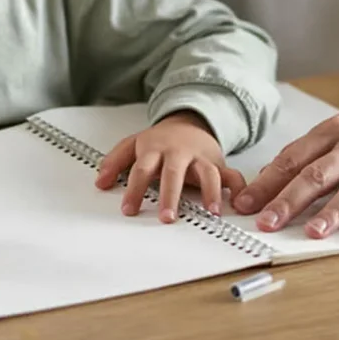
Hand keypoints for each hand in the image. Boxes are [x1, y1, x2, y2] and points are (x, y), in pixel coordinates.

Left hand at [95, 111, 245, 223]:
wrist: (190, 121)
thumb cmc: (160, 140)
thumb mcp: (134, 144)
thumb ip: (115, 162)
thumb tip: (100, 183)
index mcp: (155, 148)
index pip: (142, 169)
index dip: (134, 189)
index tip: (129, 210)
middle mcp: (179, 153)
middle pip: (173, 173)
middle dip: (170, 195)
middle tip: (166, 217)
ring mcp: (200, 158)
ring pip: (207, 173)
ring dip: (210, 192)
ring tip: (210, 212)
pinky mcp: (218, 163)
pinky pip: (232, 175)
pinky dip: (238, 187)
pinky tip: (239, 202)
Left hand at [232, 103, 338, 240]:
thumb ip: (310, 153)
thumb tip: (268, 176)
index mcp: (335, 130)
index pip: (294, 158)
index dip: (267, 182)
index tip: (245, 204)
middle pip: (318, 173)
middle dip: (289, 199)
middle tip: (267, 223)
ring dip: (333, 211)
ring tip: (314, 233)